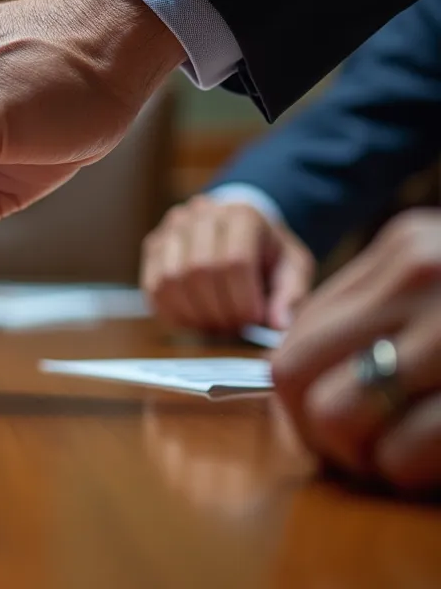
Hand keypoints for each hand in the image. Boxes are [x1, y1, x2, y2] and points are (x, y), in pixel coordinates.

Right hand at [141, 196, 313, 331]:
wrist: (235, 227)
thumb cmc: (266, 250)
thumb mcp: (292, 266)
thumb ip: (290, 294)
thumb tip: (278, 325)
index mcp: (242, 215)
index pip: (234, 261)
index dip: (242, 299)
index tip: (254, 320)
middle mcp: (201, 214)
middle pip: (199, 270)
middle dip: (217, 309)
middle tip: (233, 327)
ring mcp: (172, 228)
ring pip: (171, 279)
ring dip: (192, 313)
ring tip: (214, 325)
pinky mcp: (153, 245)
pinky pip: (153, 286)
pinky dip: (170, 311)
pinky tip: (192, 320)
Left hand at [271, 209, 440, 492]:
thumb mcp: (436, 277)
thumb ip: (370, 307)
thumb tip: (292, 366)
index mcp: (403, 249)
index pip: (296, 333)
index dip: (296, 391)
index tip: (321, 416)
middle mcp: (423, 277)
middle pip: (296, 372)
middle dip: (310, 425)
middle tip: (347, 448)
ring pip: (338, 414)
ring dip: (355, 454)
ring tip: (387, 456)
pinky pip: (401, 452)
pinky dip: (403, 470)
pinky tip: (423, 463)